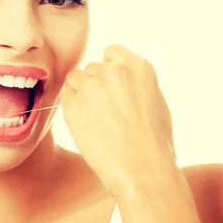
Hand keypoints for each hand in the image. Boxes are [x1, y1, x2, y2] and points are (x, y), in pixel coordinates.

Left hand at [60, 44, 177, 197]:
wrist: (142, 170)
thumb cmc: (154, 144)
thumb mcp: (156, 103)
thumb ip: (135, 85)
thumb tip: (122, 84)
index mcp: (138, 67)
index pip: (111, 52)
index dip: (109, 68)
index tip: (112, 86)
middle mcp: (113, 72)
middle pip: (92, 67)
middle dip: (95, 84)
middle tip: (105, 110)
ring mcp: (91, 87)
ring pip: (75, 79)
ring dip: (81, 94)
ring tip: (95, 119)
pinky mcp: (73, 105)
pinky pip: (65, 96)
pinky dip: (71, 107)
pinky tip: (86, 125)